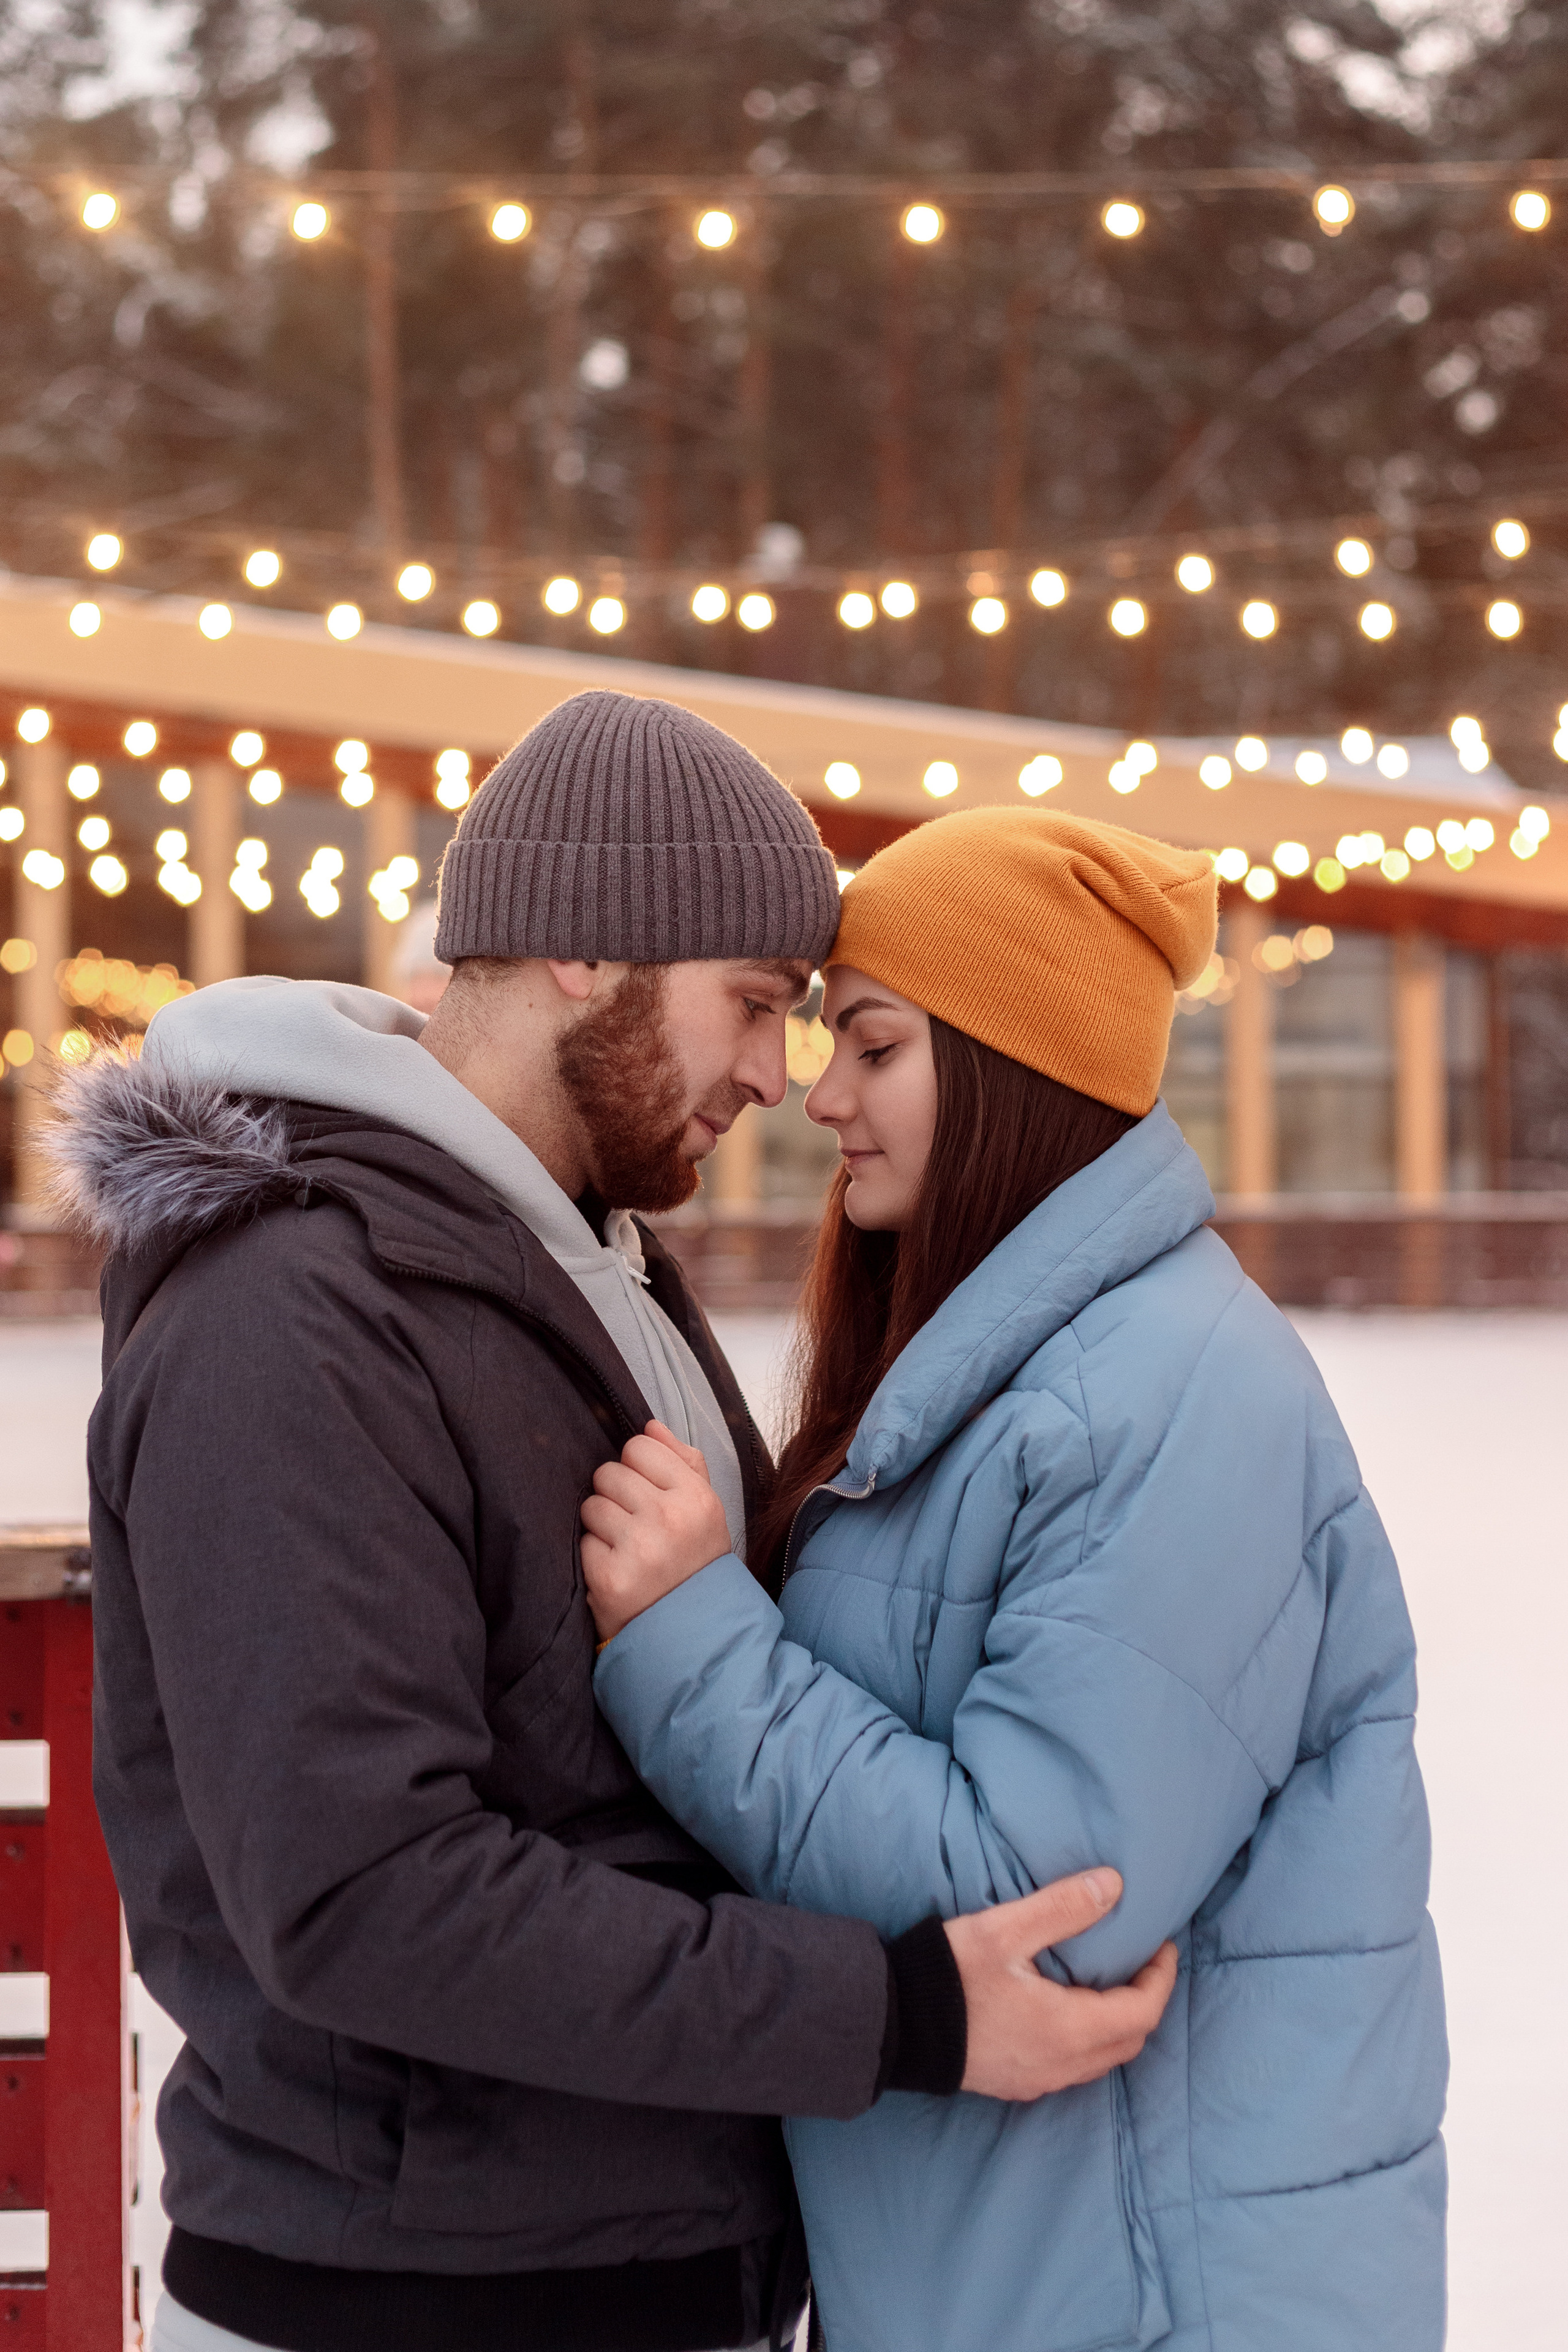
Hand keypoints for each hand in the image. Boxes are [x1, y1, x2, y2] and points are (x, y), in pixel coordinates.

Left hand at [581, 1422, 731, 1643]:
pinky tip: (616, 1570)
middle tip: (634, 1525)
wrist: (694, 1633)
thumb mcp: (706, 1510)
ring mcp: (639, 1550)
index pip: (638, 1446)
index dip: (636, 1468)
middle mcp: (669, 1519)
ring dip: (601, 1525)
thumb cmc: (695, 1562)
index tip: (647, 1493)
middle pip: (608, 1473)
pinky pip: (583, 1542)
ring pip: (591, 1505)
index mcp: (696, 1497)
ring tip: (625, 1548)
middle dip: (615, 1496)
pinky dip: (594, 1556)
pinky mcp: (610, 1579)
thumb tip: (649, 1425)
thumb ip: (683, 1461)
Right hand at [944, 1869, 1177, 2100]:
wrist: (894, 2024)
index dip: (1162, 1977)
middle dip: (1145, 2000)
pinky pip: (1074, 2067)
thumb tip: (1114, 1885)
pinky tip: (1068, 2009)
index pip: (1143, 2012)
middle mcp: (1061, 2065)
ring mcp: (1039, 2080)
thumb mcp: (1004, 1930)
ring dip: (1118, 2022)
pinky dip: (1090, 2039)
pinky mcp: (1017, 2084)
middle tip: (1140, 1959)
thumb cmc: (949, 1975)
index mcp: (1068, 2030)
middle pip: (1130, 2041)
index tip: (1162, 1944)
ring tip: (1108, 1979)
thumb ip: (1062, 1907)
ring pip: (1103, 2058)